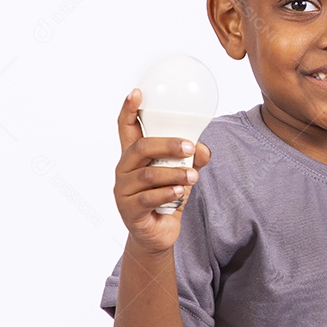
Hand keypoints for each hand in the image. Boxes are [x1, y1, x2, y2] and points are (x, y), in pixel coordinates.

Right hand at [114, 89, 210, 253]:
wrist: (158, 234)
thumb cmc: (167, 197)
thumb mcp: (182, 174)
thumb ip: (193, 159)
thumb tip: (203, 148)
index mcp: (134, 156)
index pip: (126, 128)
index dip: (129, 109)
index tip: (136, 92)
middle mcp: (124, 170)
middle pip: (140, 148)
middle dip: (166, 144)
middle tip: (189, 147)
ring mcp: (124, 191)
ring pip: (148, 175)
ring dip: (174, 174)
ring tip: (193, 178)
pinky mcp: (129, 211)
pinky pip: (148, 198)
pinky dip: (168, 193)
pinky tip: (181, 193)